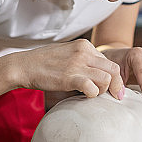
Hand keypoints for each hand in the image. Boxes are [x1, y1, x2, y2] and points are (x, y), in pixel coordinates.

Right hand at [6, 39, 125, 99]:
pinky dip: (92, 94)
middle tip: (113, 96)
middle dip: (117, 85)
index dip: (113, 77)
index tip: (112, 88)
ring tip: (94, 94)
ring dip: (103, 90)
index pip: (109, 62)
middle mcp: (84, 52)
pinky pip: (92, 88)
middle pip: (114, 69)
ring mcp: (77, 64)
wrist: (24, 66)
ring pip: (107, 79)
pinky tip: (85, 96)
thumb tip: (98, 73)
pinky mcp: (69, 78)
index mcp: (85, 45)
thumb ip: (84, 59)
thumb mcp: (68, 53)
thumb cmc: (44, 62)